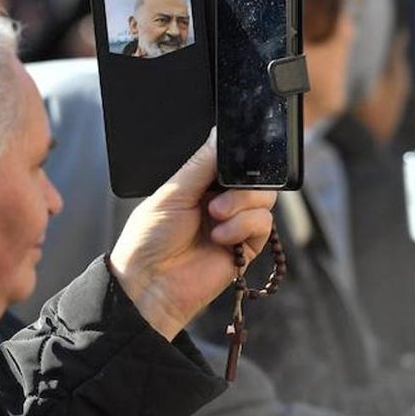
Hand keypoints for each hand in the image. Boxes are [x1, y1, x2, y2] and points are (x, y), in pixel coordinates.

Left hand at [109, 130, 276, 340]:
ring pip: (264, 199)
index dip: (237, 158)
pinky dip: (244, 227)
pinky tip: (220, 237)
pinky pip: (264, 224)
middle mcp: (219, 200)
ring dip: (242, 205)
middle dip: (242, 184)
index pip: (230, 160)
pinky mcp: (246, 247)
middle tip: (216, 198)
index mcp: (199, 183)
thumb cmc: (149, 238)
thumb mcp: (172, 192)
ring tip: (215, 216)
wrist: (150, 282)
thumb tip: (219, 133)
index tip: (238, 156)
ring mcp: (234, 223)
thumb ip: (201, 164)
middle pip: (255, 177)